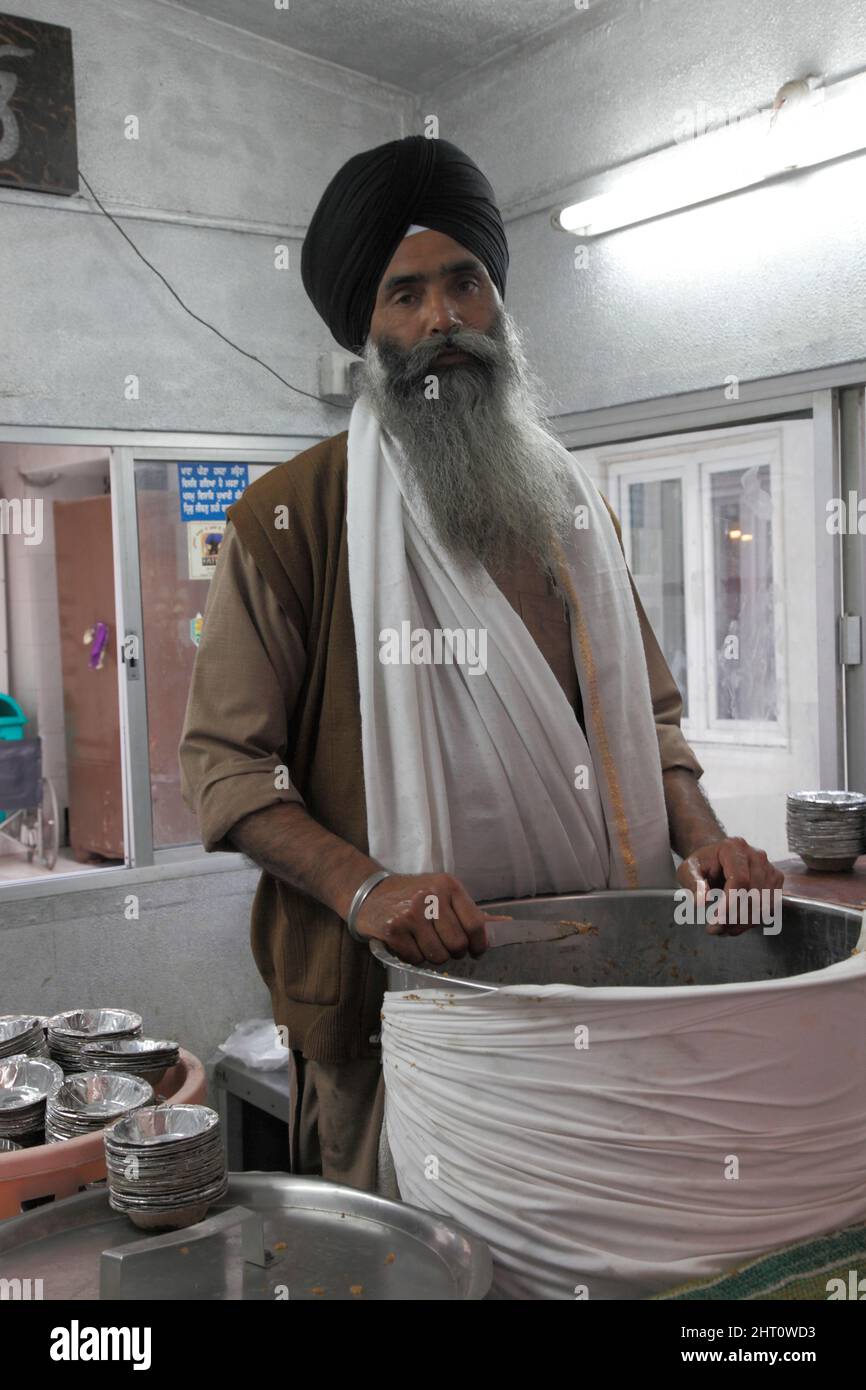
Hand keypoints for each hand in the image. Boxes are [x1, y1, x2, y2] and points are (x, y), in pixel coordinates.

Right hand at [353, 872, 505, 964]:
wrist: (370, 893)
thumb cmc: (413, 896)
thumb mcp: (444, 894)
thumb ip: (473, 913)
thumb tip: (506, 925)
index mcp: (448, 886)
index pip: (475, 925)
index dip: (478, 945)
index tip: (475, 950)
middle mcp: (431, 897)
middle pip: (457, 945)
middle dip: (453, 952)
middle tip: (443, 944)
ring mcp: (410, 913)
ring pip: (437, 955)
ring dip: (433, 956)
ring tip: (424, 942)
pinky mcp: (393, 929)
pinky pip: (415, 958)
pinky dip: (414, 957)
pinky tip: (407, 943)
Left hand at [676, 836, 783, 934]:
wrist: (717, 858)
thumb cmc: (703, 863)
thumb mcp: (689, 869)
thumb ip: (693, 884)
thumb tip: (702, 901)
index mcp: (734, 848)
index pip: (739, 879)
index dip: (730, 903)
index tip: (716, 920)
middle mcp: (756, 856)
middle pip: (752, 894)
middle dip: (733, 917)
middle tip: (714, 929)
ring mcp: (769, 868)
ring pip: (762, 905)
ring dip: (742, 923)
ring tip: (722, 928)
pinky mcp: (775, 880)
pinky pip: (768, 907)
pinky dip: (752, 920)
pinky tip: (735, 923)